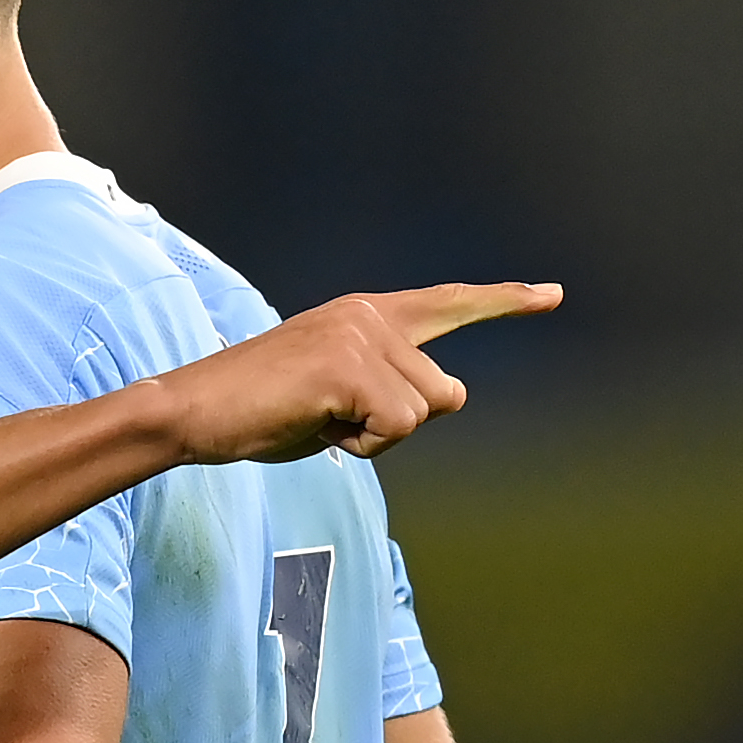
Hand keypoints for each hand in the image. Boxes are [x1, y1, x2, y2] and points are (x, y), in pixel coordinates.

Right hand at [148, 281, 558, 464]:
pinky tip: (314, 427)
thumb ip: (390, 389)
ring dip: (373, 438)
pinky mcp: (349, 367)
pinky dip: (360, 447)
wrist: (191, 410)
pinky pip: (395, 428)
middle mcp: (369, 315)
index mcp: (364, 314)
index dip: (502, 302)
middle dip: (398, 426)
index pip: (446, 304)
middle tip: (330, 423)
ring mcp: (360, 337)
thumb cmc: (254, 412)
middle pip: (442, 392)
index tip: (550, 295)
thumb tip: (450, 394)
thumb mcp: (335, 397)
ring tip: (314, 421)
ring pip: (421, 414)